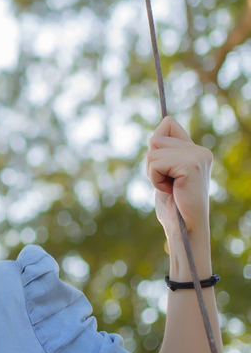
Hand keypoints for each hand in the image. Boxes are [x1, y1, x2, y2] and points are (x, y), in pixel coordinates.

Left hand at [145, 116, 212, 240]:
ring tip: (170, 188)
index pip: (168, 124)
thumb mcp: (165, 174)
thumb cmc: (173, 206)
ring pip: (152, 152)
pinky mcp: (190, 165)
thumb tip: (157, 131)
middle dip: (151, 164)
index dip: (156, 143)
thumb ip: (163, 153)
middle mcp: (200, 150)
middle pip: (154, 139)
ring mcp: (197, 156)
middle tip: (167, 183)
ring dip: (153, 173)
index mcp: (195, 150)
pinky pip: (155, 164)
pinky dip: (155, 180)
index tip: (163, 167)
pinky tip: (171, 191)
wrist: (185, 228)